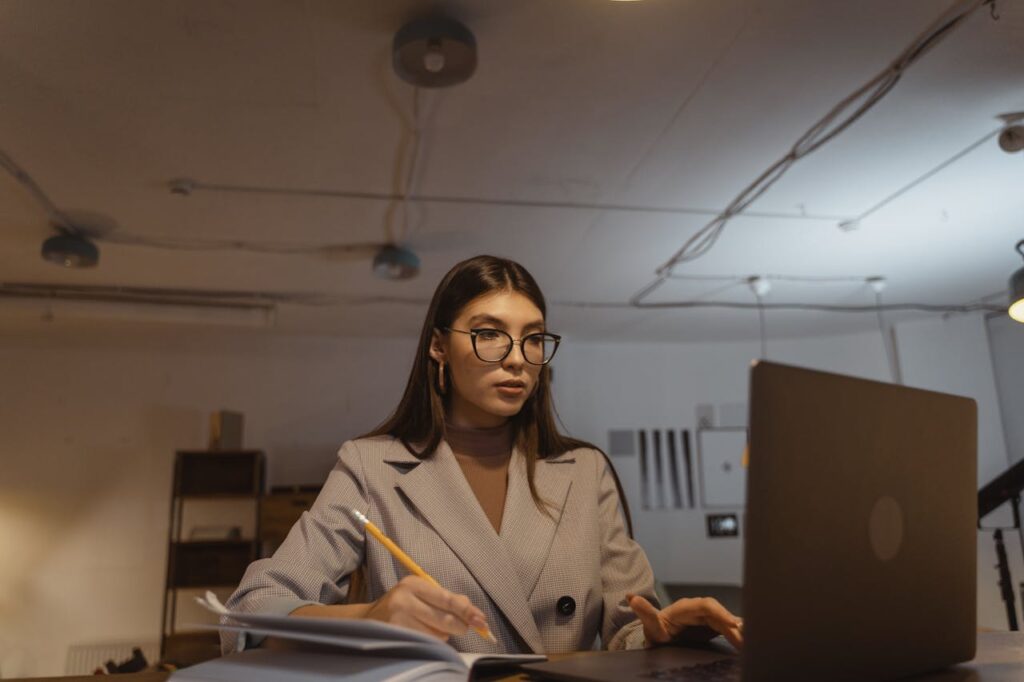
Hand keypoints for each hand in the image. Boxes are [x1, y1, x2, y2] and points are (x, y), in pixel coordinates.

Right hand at [363, 576, 488, 640]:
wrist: (369, 619)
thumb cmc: (402, 604)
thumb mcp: (421, 593)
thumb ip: (446, 598)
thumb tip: (472, 610)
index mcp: (413, 583)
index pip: (447, 599)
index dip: (467, 610)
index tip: (482, 619)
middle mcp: (405, 599)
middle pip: (445, 619)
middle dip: (461, 626)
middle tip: (465, 627)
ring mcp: (399, 619)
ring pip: (438, 633)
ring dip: (444, 634)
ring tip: (432, 626)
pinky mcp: (397, 635)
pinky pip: (427, 642)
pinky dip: (433, 640)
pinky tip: (423, 633)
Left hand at [627, 593, 743, 649]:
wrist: (659, 639)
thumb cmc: (655, 632)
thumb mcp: (650, 627)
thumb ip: (646, 614)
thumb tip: (632, 598)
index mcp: (685, 607)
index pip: (706, 605)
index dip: (720, 613)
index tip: (733, 624)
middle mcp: (698, 610)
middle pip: (720, 614)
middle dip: (734, 625)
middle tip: (746, 641)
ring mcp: (706, 618)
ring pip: (726, 621)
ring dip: (738, 631)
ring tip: (750, 643)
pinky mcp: (712, 626)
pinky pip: (727, 628)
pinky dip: (737, 634)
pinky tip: (747, 642)